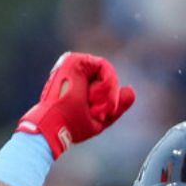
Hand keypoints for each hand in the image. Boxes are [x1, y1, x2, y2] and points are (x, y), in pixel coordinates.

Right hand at [17, 53, 135, 158]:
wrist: (53, 125)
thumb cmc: (71, 125)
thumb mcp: (100, 118)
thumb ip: (117, 106)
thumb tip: (131, 91)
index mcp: (78, 84)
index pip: (105, 85)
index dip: (107, 100)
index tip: (94, 113)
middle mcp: (75, 72)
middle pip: (108, 78)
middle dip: (107, 96)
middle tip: (92, 110)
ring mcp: (74, 65)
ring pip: (107, 72)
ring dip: (106, 92)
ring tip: (91, 103)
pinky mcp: (73, 60)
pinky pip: (104, 67)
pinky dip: (106, 83)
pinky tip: (93, 94)